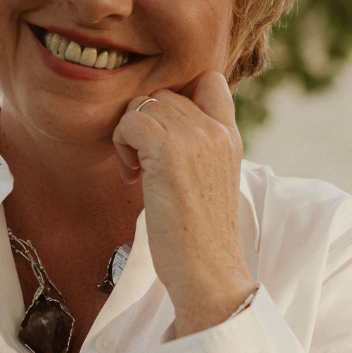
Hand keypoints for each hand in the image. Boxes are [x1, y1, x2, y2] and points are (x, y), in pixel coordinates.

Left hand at [112, 72, 254, 334]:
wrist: (207, 272)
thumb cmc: (199, 238)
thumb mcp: (209, 181)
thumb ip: (196, 149)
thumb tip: (156, 129)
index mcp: (230, 136)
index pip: (210, 80)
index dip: (178, 96)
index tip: (163, 135)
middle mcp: (216, 130)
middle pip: (163, 95)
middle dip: (145, 125)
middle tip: (145, 167)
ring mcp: (195, 137)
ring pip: (143, 105)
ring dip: (130, 137)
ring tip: (139, 174)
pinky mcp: (169, 150)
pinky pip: (129, 122)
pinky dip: (121, 145)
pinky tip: (133, 177)